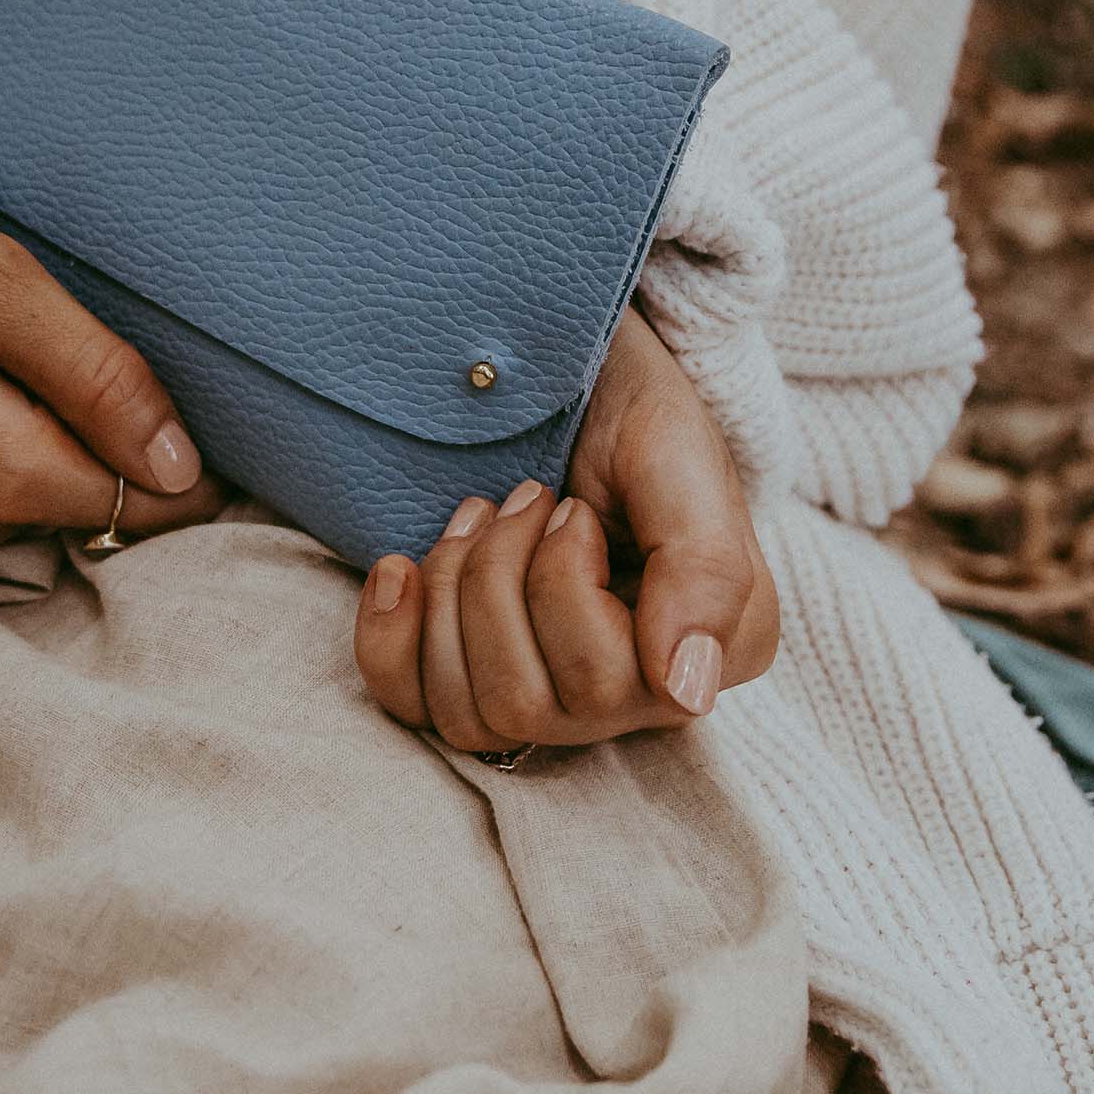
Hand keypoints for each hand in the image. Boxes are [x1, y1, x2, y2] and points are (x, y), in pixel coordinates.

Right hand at [0, 193, 225, 555]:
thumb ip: (94, 378)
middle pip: (105, 509)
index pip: (148, 505)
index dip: (189, 463)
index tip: (206, 408)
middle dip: (129, 452)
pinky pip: (8, 498)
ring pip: (58, 505)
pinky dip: (26, 448)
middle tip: (95, 355)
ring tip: (33, 358)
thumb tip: (180, 468)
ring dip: (72, 445)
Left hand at [353, 306, 777, 750]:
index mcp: (702, 660)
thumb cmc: (633, 419)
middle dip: (496, 576)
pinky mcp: (479, 677)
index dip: (561, 580)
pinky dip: (390, 638)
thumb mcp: (676, 463)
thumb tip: (686, 694)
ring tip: (479, 515)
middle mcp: (632, 700)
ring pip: (467, 713)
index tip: (572, 507)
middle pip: (523, 703)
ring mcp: (554, 699)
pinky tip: (400, 568)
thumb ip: (703, 571)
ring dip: (450, 593)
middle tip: (522, 498)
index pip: (606, 686)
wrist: (571, 379)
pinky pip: (414, 708)